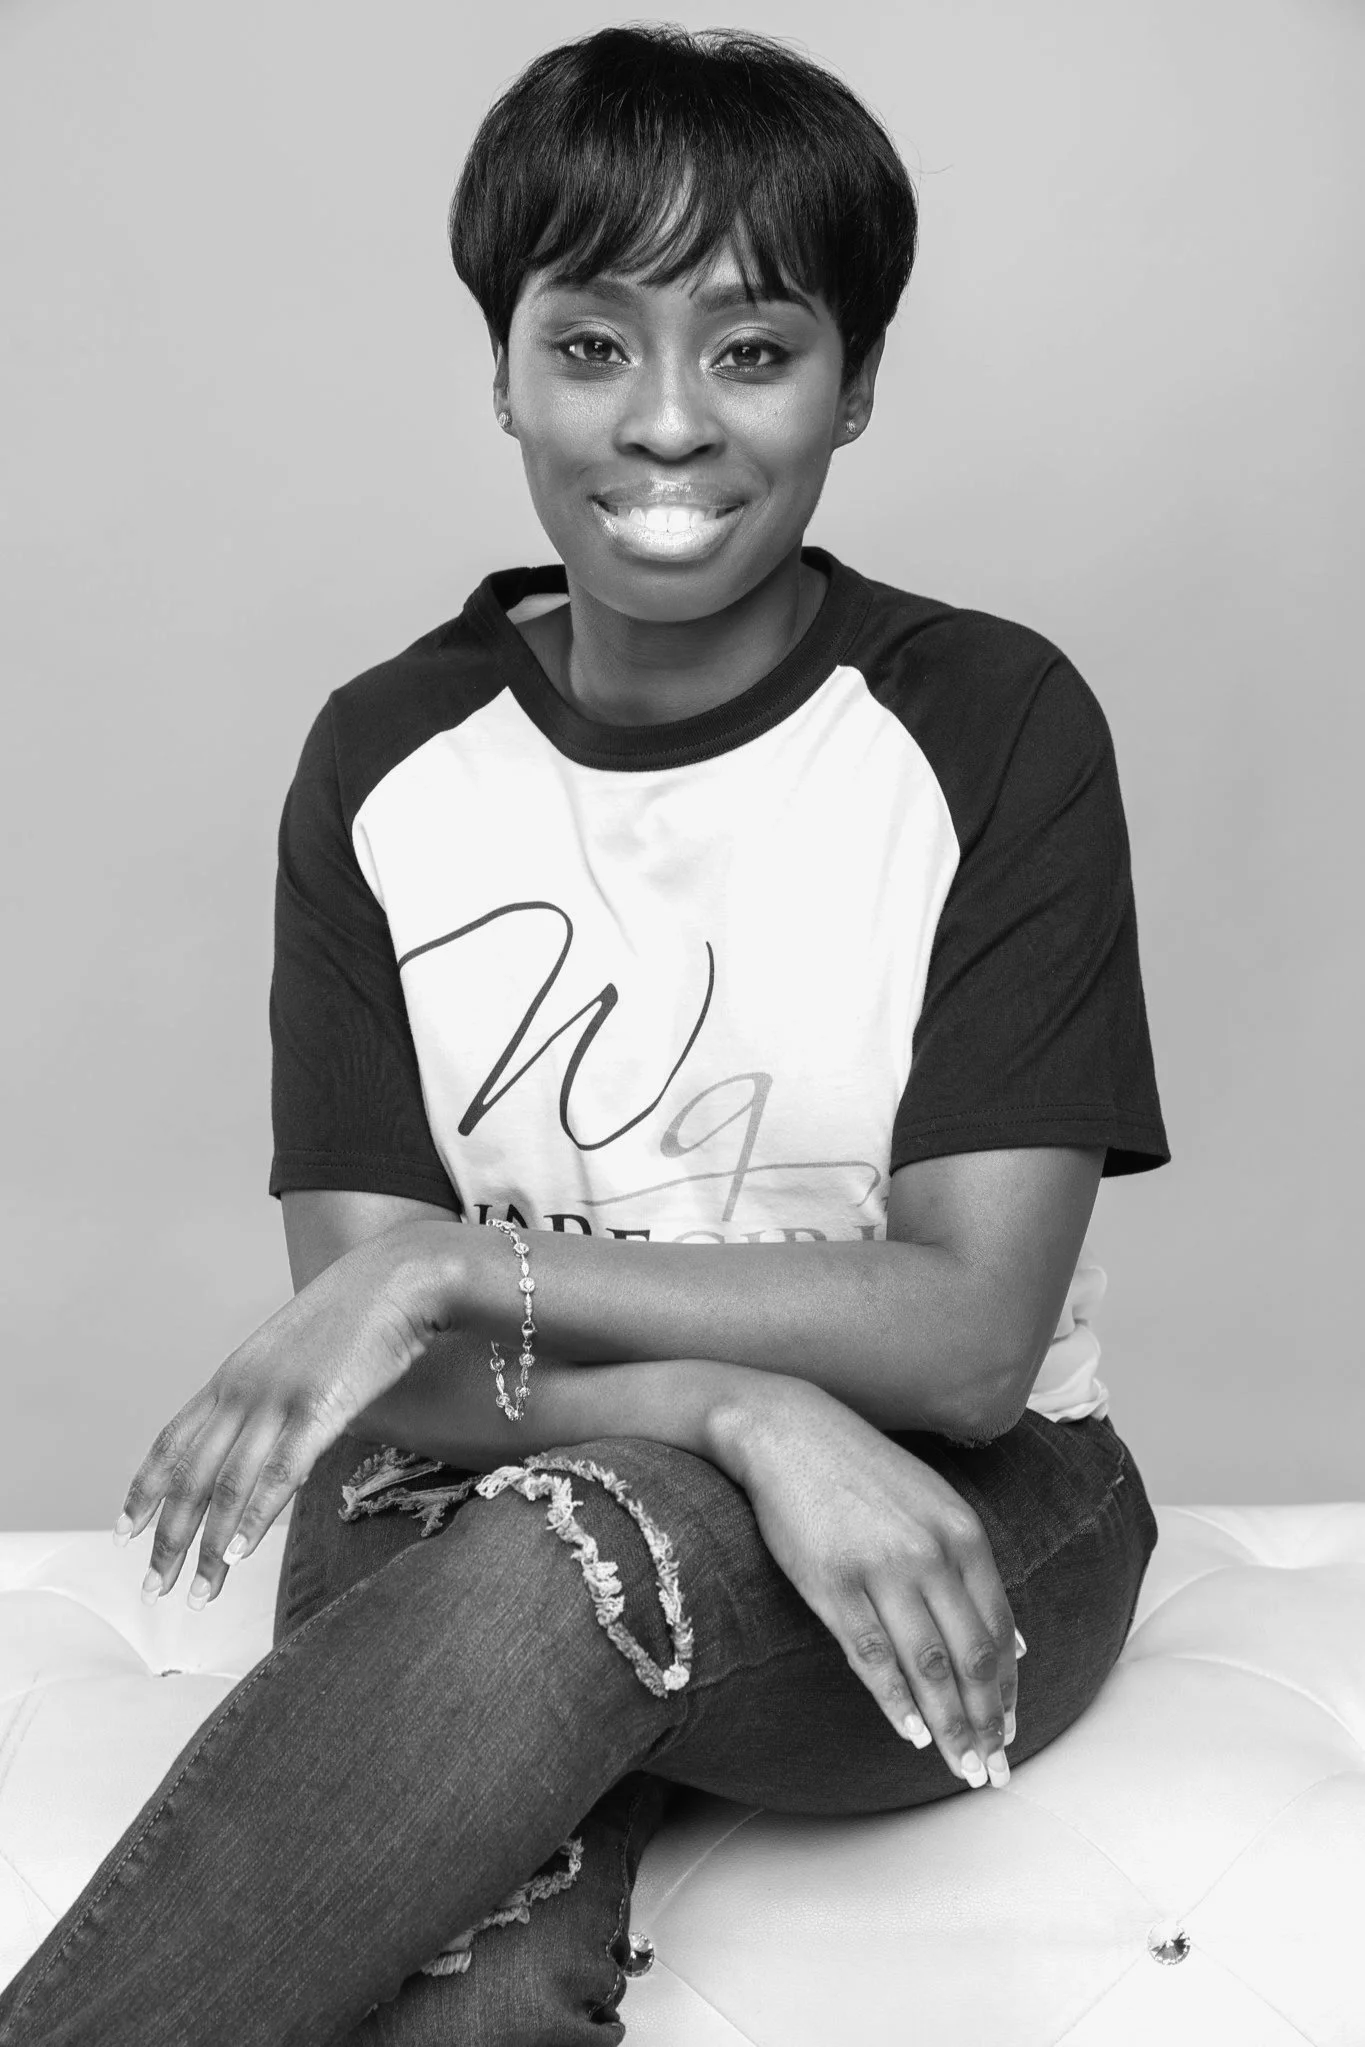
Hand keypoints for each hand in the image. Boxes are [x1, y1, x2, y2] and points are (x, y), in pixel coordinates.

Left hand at [113, 1225, 441, 1608]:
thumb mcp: (294, 1354)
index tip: (125, 1532)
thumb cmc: (356, 1314)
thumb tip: (266, 1435)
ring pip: (228, 1485)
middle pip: (191, 1476)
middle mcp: (244, 1390)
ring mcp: (279, 1399)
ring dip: (210, 1547)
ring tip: (200, 1593)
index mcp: (232, 1376)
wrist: (399, 1278)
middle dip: (168, 1539)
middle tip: (153, 1589)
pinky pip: (279, 1473)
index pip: (171, 1442)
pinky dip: (255, 1517)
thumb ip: (272, 1393)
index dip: (144, 1490)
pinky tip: (240, 1554)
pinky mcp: (320, 1408)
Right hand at [716, 1375, 1020, 1788]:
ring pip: (929, 1666)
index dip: (1007, 1690)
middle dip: (987, 1722)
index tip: (1009, 1732)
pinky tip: (912, 1734)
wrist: (787, 1430)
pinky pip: (873, 1655)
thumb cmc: (861, 1470)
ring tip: (961, 1769)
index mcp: (962, 1533)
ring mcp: (882, 1568)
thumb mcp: (933, 1505)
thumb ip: (974, 1571)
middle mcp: (931, 1553)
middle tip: (994, 1772)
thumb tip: (1018, 1646)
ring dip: (950, 1726)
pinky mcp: (833, 1583)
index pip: (998, 1630)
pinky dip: (897, 1701)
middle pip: (972, 1657)